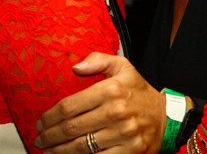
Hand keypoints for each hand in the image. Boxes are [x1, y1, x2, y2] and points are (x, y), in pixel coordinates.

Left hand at [34, 52, 164, 152]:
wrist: (167, 117)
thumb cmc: (139, 92)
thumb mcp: (123, 67)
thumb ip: (98, 61)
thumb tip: (75, 66)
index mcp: (111, 89)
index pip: (69, 106)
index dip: (50, 116)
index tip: (40, 122)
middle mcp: (116, 111)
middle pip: (71, 128)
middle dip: (50, 136)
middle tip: (40, 139)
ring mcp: (124, 133)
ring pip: (81, 146)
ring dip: (60, 151)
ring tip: (49, 150)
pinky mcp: (130, 150)